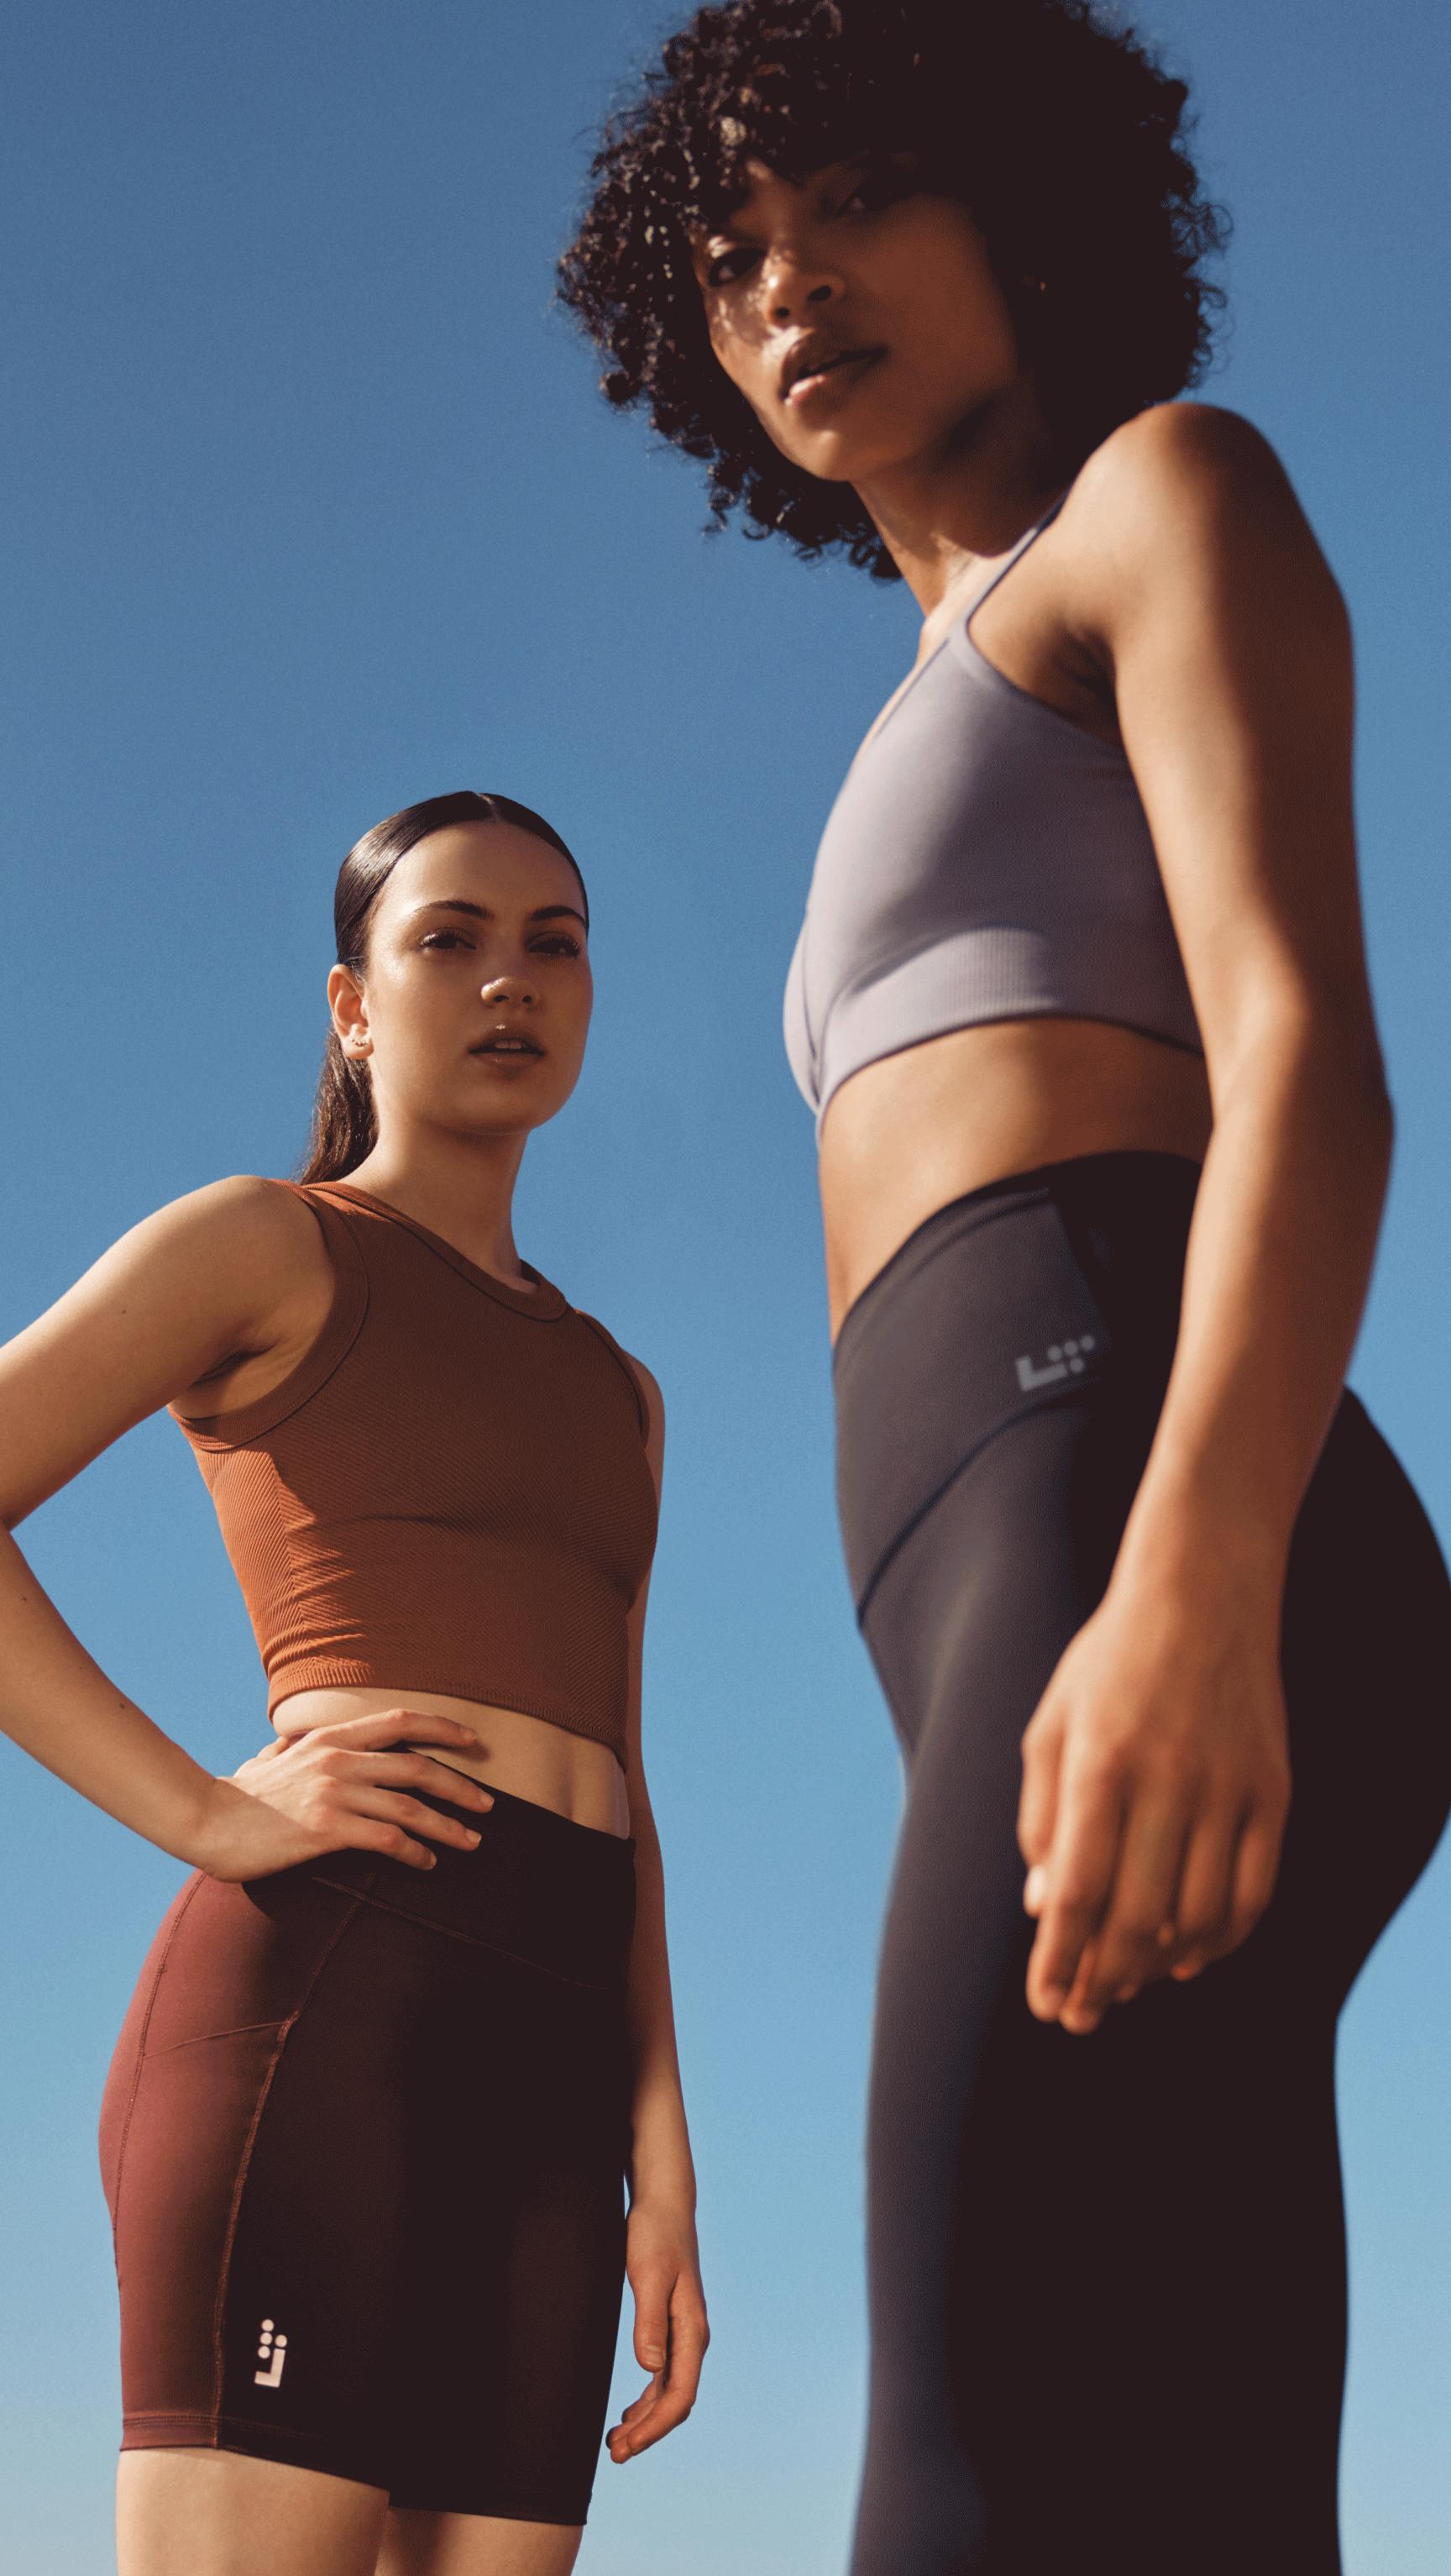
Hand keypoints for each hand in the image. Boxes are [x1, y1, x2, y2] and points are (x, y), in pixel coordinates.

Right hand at [195, 1709, 495, 1881]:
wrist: (205, 1820)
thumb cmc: (238, 1796)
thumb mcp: (268, 1758)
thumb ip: (287, 1748)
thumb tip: (287, 1743)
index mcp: (330, 1736)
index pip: (400, 1722)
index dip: (442, 1728)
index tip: (473, 1741)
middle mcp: (338, 1758)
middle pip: (418, 1767)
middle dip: (460, 1785)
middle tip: (488, 1804)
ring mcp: (333, 1792)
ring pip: (410, 1806)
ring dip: (448, 1826)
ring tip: (471, 1842)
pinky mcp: (326, 1828)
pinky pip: (386, 1838)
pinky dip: (414, 1851)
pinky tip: (427, 1863)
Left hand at [606, 2201, 708, 2462]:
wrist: (663, 2205)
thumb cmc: (654, 2235)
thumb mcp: (647, 2276)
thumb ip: (649, 2322)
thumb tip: (650, 2369)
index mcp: (692, 2330)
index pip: (680, 2394)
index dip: (655, 2426)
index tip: (628, 2446)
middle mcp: (692, 2337)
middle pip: (676, 2400)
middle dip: (648, 2432)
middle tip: (614, 2454)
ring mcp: (683, 2333)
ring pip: (669, 2392)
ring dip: (645, 2420)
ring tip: (616, 2442)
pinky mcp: (671, 2325)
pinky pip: (664, 2377)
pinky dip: (647, 2400)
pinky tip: (629, 2413)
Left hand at [1017, 1576, 1290, 2033]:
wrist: (1204, 1591)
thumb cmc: (1111, 1661)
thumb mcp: (1053, 1724)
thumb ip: (1042, 1817)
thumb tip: (1044, 1908)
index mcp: (1100, 1763)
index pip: (1079, 1891)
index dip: (1059, 1960)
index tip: (1045, 2004)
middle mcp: (1168, 1780)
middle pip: (1137, 1918)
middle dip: (1103, 1981)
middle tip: (1081, 2015)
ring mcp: (1229, 1788)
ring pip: (1198, 1916)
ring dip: (1157, 1967)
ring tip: (1124, 1986)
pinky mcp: (1274, 1791)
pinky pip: (1253, 1893)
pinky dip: (1221, 1939)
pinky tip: (1188, 1958)